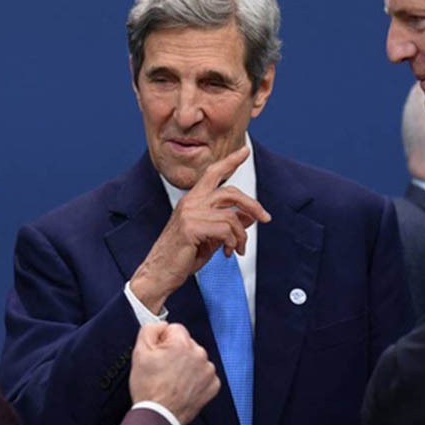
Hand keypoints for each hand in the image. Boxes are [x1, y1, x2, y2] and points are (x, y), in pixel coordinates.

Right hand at [129, 322, 219, 424]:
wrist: (159, 416)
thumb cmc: (149, 388)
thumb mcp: (139, 352)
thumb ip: (150, 329)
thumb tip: (162, 325)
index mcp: (182, 344)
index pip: (175, 329)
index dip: (163, 340)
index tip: (159, 354)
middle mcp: (199, 354)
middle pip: (187, 343)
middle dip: (176, 352)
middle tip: (164, 368)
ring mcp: (208, 371)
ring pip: (196, 358)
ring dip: (187, 365)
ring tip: (173, 379)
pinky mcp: (213, 385)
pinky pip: (204, 374)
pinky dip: (196, 378)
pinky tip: (183, 386)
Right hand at [130, 146, 270, 312]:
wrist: (159, 273)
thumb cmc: (181, 256)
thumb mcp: (210, 237)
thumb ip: (228, 224)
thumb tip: (249, 216)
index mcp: (192, 201)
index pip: (213, 174)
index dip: (230, 161)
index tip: (244, 151)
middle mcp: (190, 203)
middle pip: (230, 192)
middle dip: (253, 205)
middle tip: (265, 218)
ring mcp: (189, 214)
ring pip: (231, 216)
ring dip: (241, 235)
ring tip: (238, 248)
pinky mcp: (191, 228)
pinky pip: (225, 230)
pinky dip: (232, 242)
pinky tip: (227, 252)